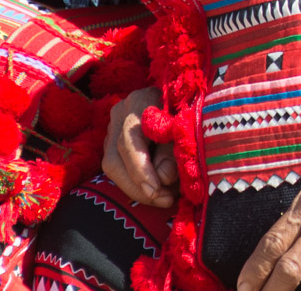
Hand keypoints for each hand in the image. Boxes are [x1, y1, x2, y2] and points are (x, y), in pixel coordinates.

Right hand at [100, 86, 175, 206]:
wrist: (184, 99)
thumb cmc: (188, 113)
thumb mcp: (185, 130)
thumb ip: (173, 153)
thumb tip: (162, 179)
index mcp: (139, 101)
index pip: (129, 140)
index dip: (140, 170)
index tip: (157, 191)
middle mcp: (120, 113)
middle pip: (115, 159)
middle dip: (137, 187)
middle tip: (164, 200)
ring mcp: (113, 127)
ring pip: (112, 166)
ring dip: (136, 189)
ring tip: (164, 197)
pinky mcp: (114, 140)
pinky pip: (118, 168)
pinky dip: (135, 183)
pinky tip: (156, 190)